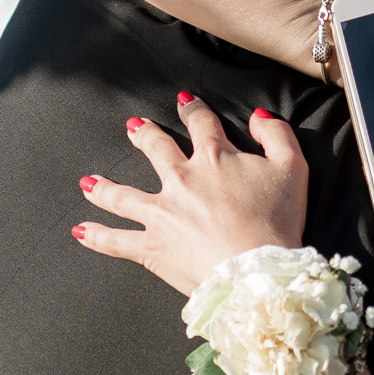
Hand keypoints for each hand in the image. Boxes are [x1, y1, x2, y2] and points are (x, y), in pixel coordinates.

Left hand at [74, 93, 307, 293]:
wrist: (256, 271)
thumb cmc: (278, 223)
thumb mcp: (293, 169)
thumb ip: (278, 135)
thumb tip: (259, 116)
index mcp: (215, 158)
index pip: (201, 124)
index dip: (194, 110)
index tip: (185, 102)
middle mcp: (181, 179)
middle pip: (156, 149)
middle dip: (144, 135)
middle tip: (134, 127)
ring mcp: (161, 214)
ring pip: (123, 194)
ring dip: (104, 186)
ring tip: (88, 181)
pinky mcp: (151, 247)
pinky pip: (116, 241)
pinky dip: (97, 236)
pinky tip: (80, 231)